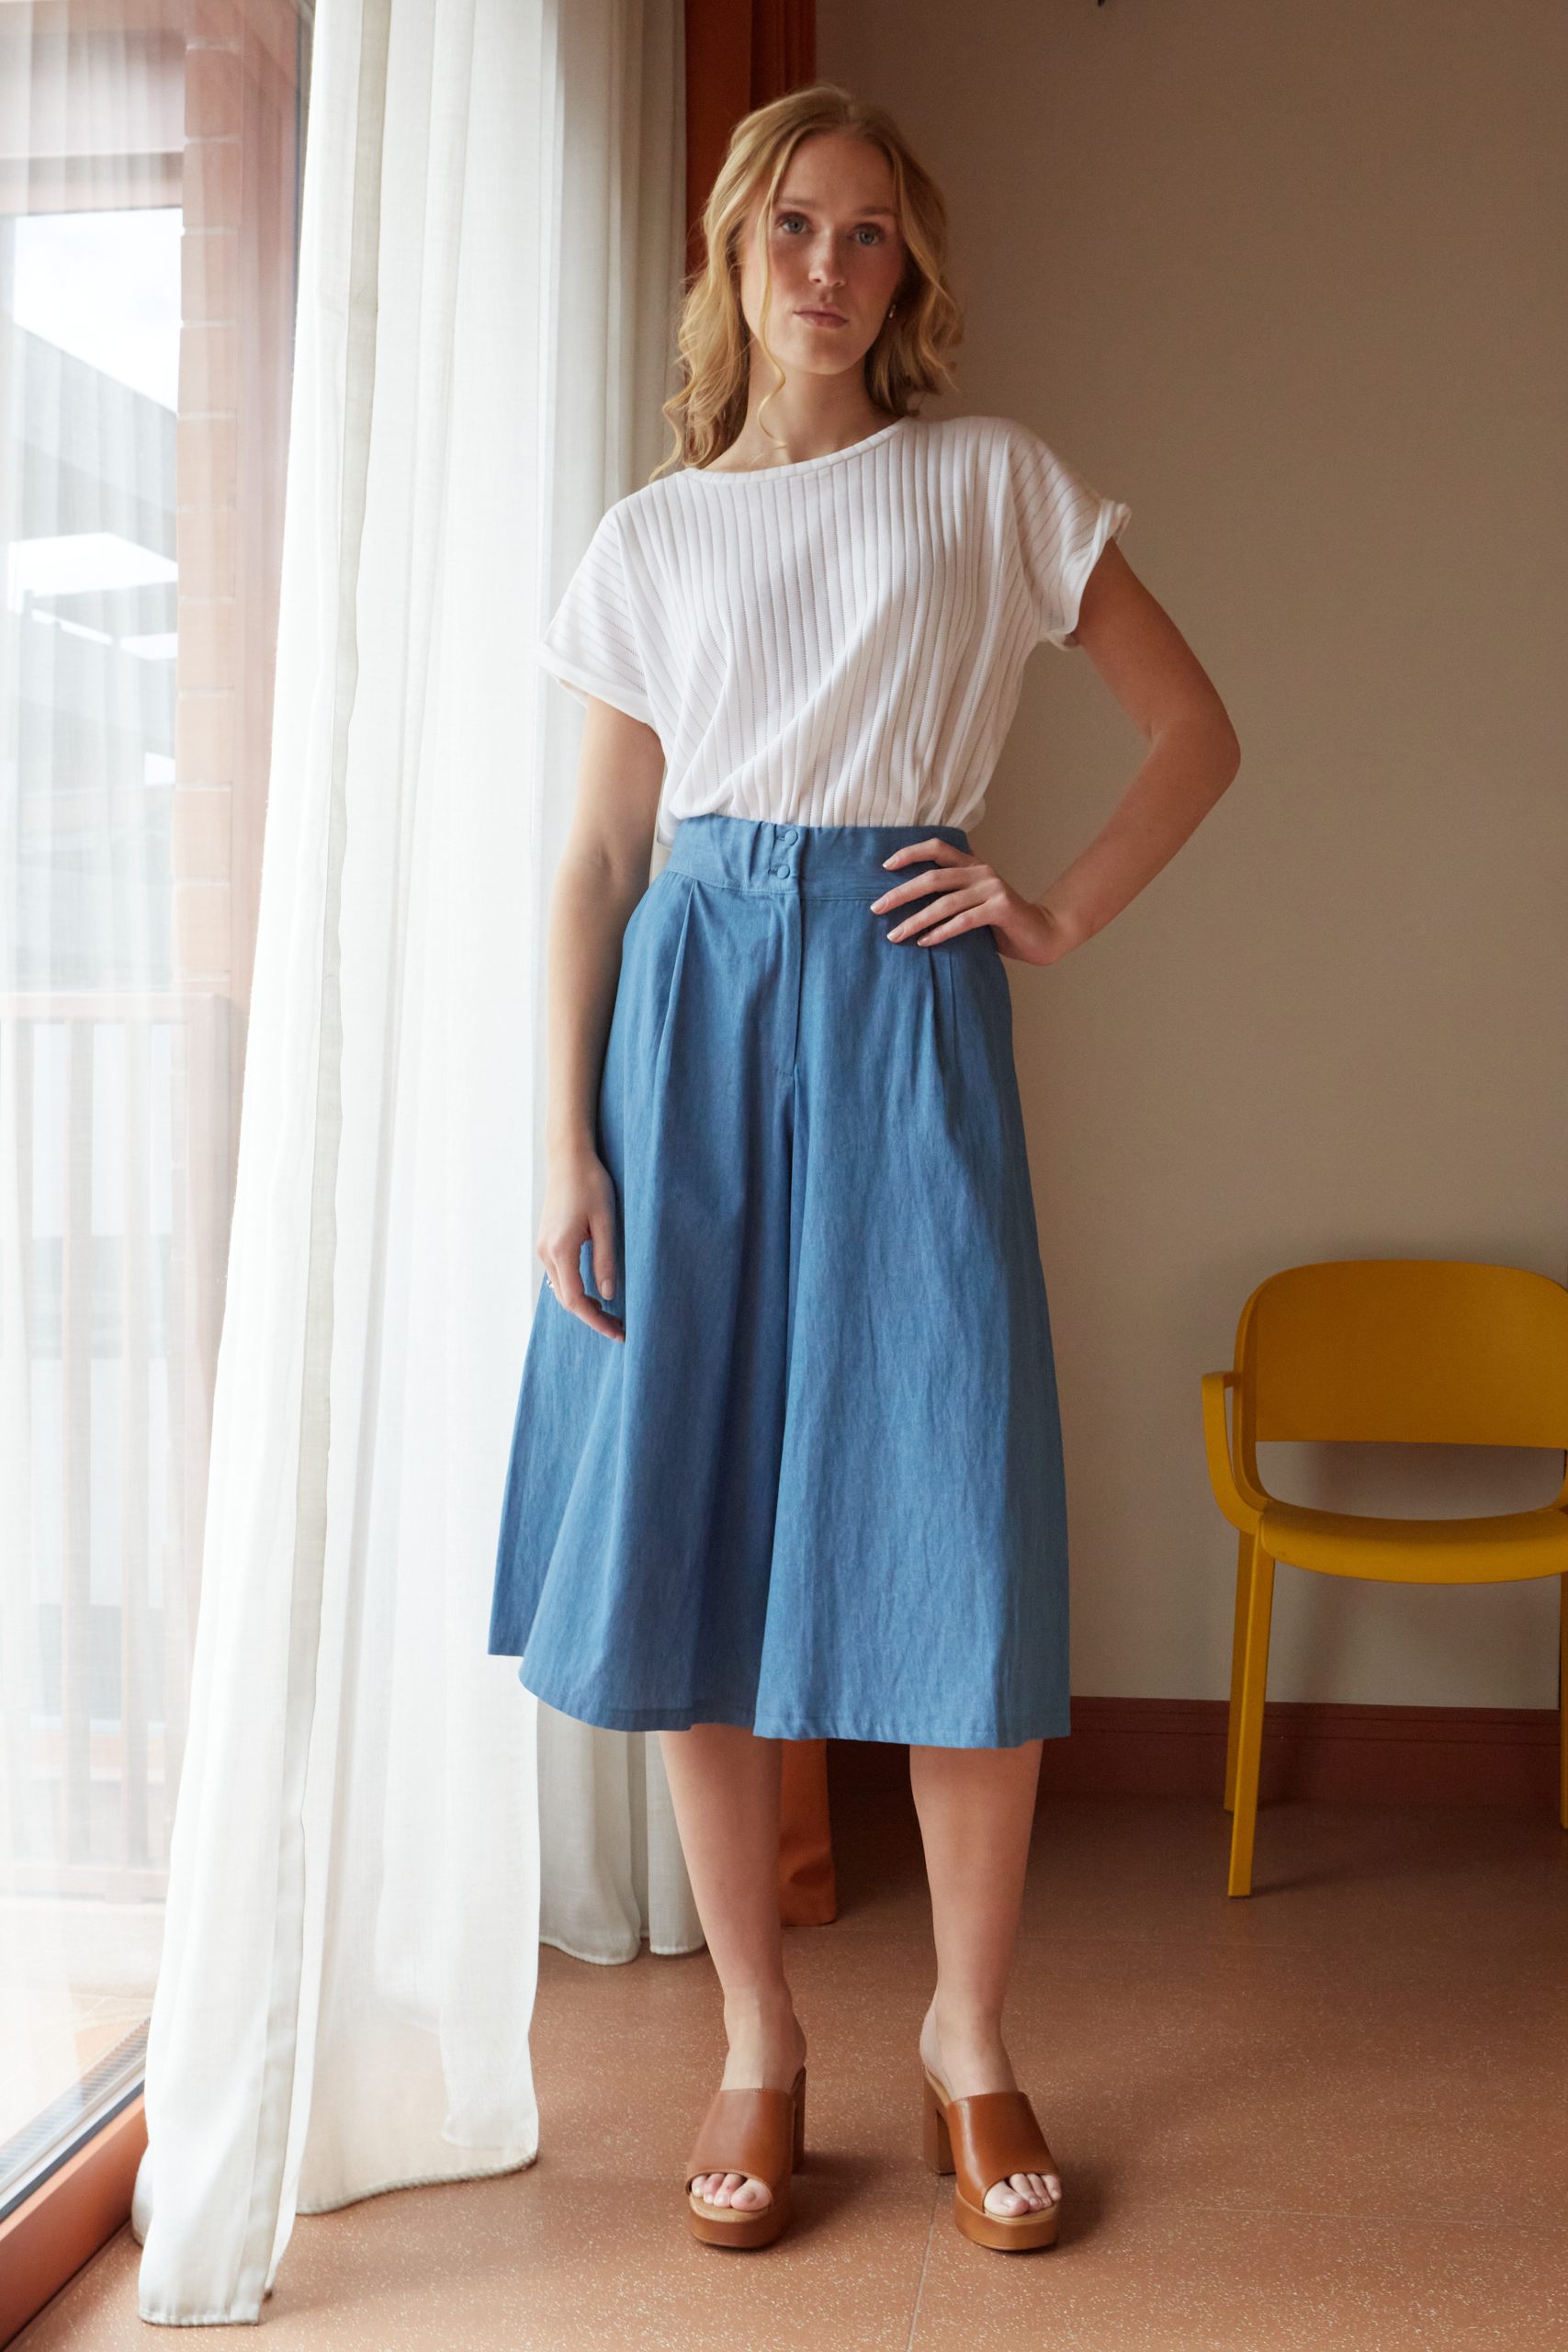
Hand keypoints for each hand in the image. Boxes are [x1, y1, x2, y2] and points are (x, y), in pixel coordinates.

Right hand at [537, 1144, 624, 1341]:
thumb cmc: (590, 1184)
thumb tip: (608, 1295)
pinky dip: (574, 1290)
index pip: (576, 1301)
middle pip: (566, 1300)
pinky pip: (558, 1276)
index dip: (596, 1321)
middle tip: (619, 1326)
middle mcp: (546, 1253)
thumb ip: (605, 1260)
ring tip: (609, 1313)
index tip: (617, 1332)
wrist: (568, 1158)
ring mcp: (542, 1248)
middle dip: (591, 1317)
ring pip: (560, 1290)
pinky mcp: (546, 1242)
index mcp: (560, 1250)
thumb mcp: (606, 1222)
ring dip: (583, 1305)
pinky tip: (593, 1292)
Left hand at [869, 839, 1079, 966]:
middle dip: (901, 893)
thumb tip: (907, 904)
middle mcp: (981, 872)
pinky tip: (924, 942)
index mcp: (973, 865)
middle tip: (877, 908)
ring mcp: (992, 889)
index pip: (938, 847)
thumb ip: (951, 896)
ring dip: (915, 920)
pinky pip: (963, 921)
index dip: (910, 853)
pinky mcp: (1000, 909)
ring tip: (895, 935)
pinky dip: (941, 932)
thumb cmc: (1002, 923)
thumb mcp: (974, 903)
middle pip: (933, 877)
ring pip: (944, 902)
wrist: (1043, 934)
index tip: (885, 866)